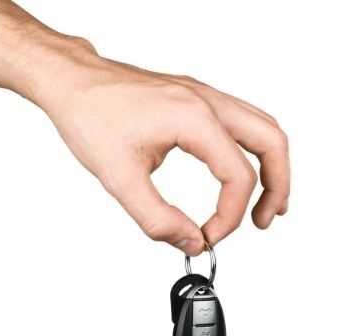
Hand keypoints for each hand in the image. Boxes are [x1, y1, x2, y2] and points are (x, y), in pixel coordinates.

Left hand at [0, 2, 289, 254]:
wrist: (71, 82)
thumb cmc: (90, 116)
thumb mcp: (120, 179)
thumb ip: (157, 219)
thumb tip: (189, 241)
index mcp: (192, 117)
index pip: (238, 175)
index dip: (229, 216)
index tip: (208, 237)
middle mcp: (206, 101)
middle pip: (271, 143)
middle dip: (276, 187)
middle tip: (264, 221)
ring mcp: (204, 96)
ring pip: (263, 129)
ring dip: (271, 168)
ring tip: (264, 205)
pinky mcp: (195, 100)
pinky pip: (243, 123)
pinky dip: (252, 153)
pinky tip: (240, 174)